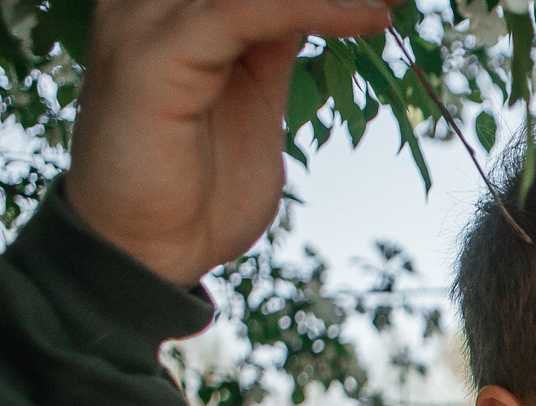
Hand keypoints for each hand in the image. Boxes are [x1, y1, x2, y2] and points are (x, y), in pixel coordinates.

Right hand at [68, 0, 395, 286]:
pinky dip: (316, 11)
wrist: (145, 251)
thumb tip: (326, 5)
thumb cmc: (195, 187)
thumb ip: (272, 45)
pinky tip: (370, 20)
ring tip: (391, 2)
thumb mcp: (252, 98)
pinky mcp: (154, 55)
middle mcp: (151, 2)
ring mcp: (144, 21)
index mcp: (170, 9)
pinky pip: (246, 12)